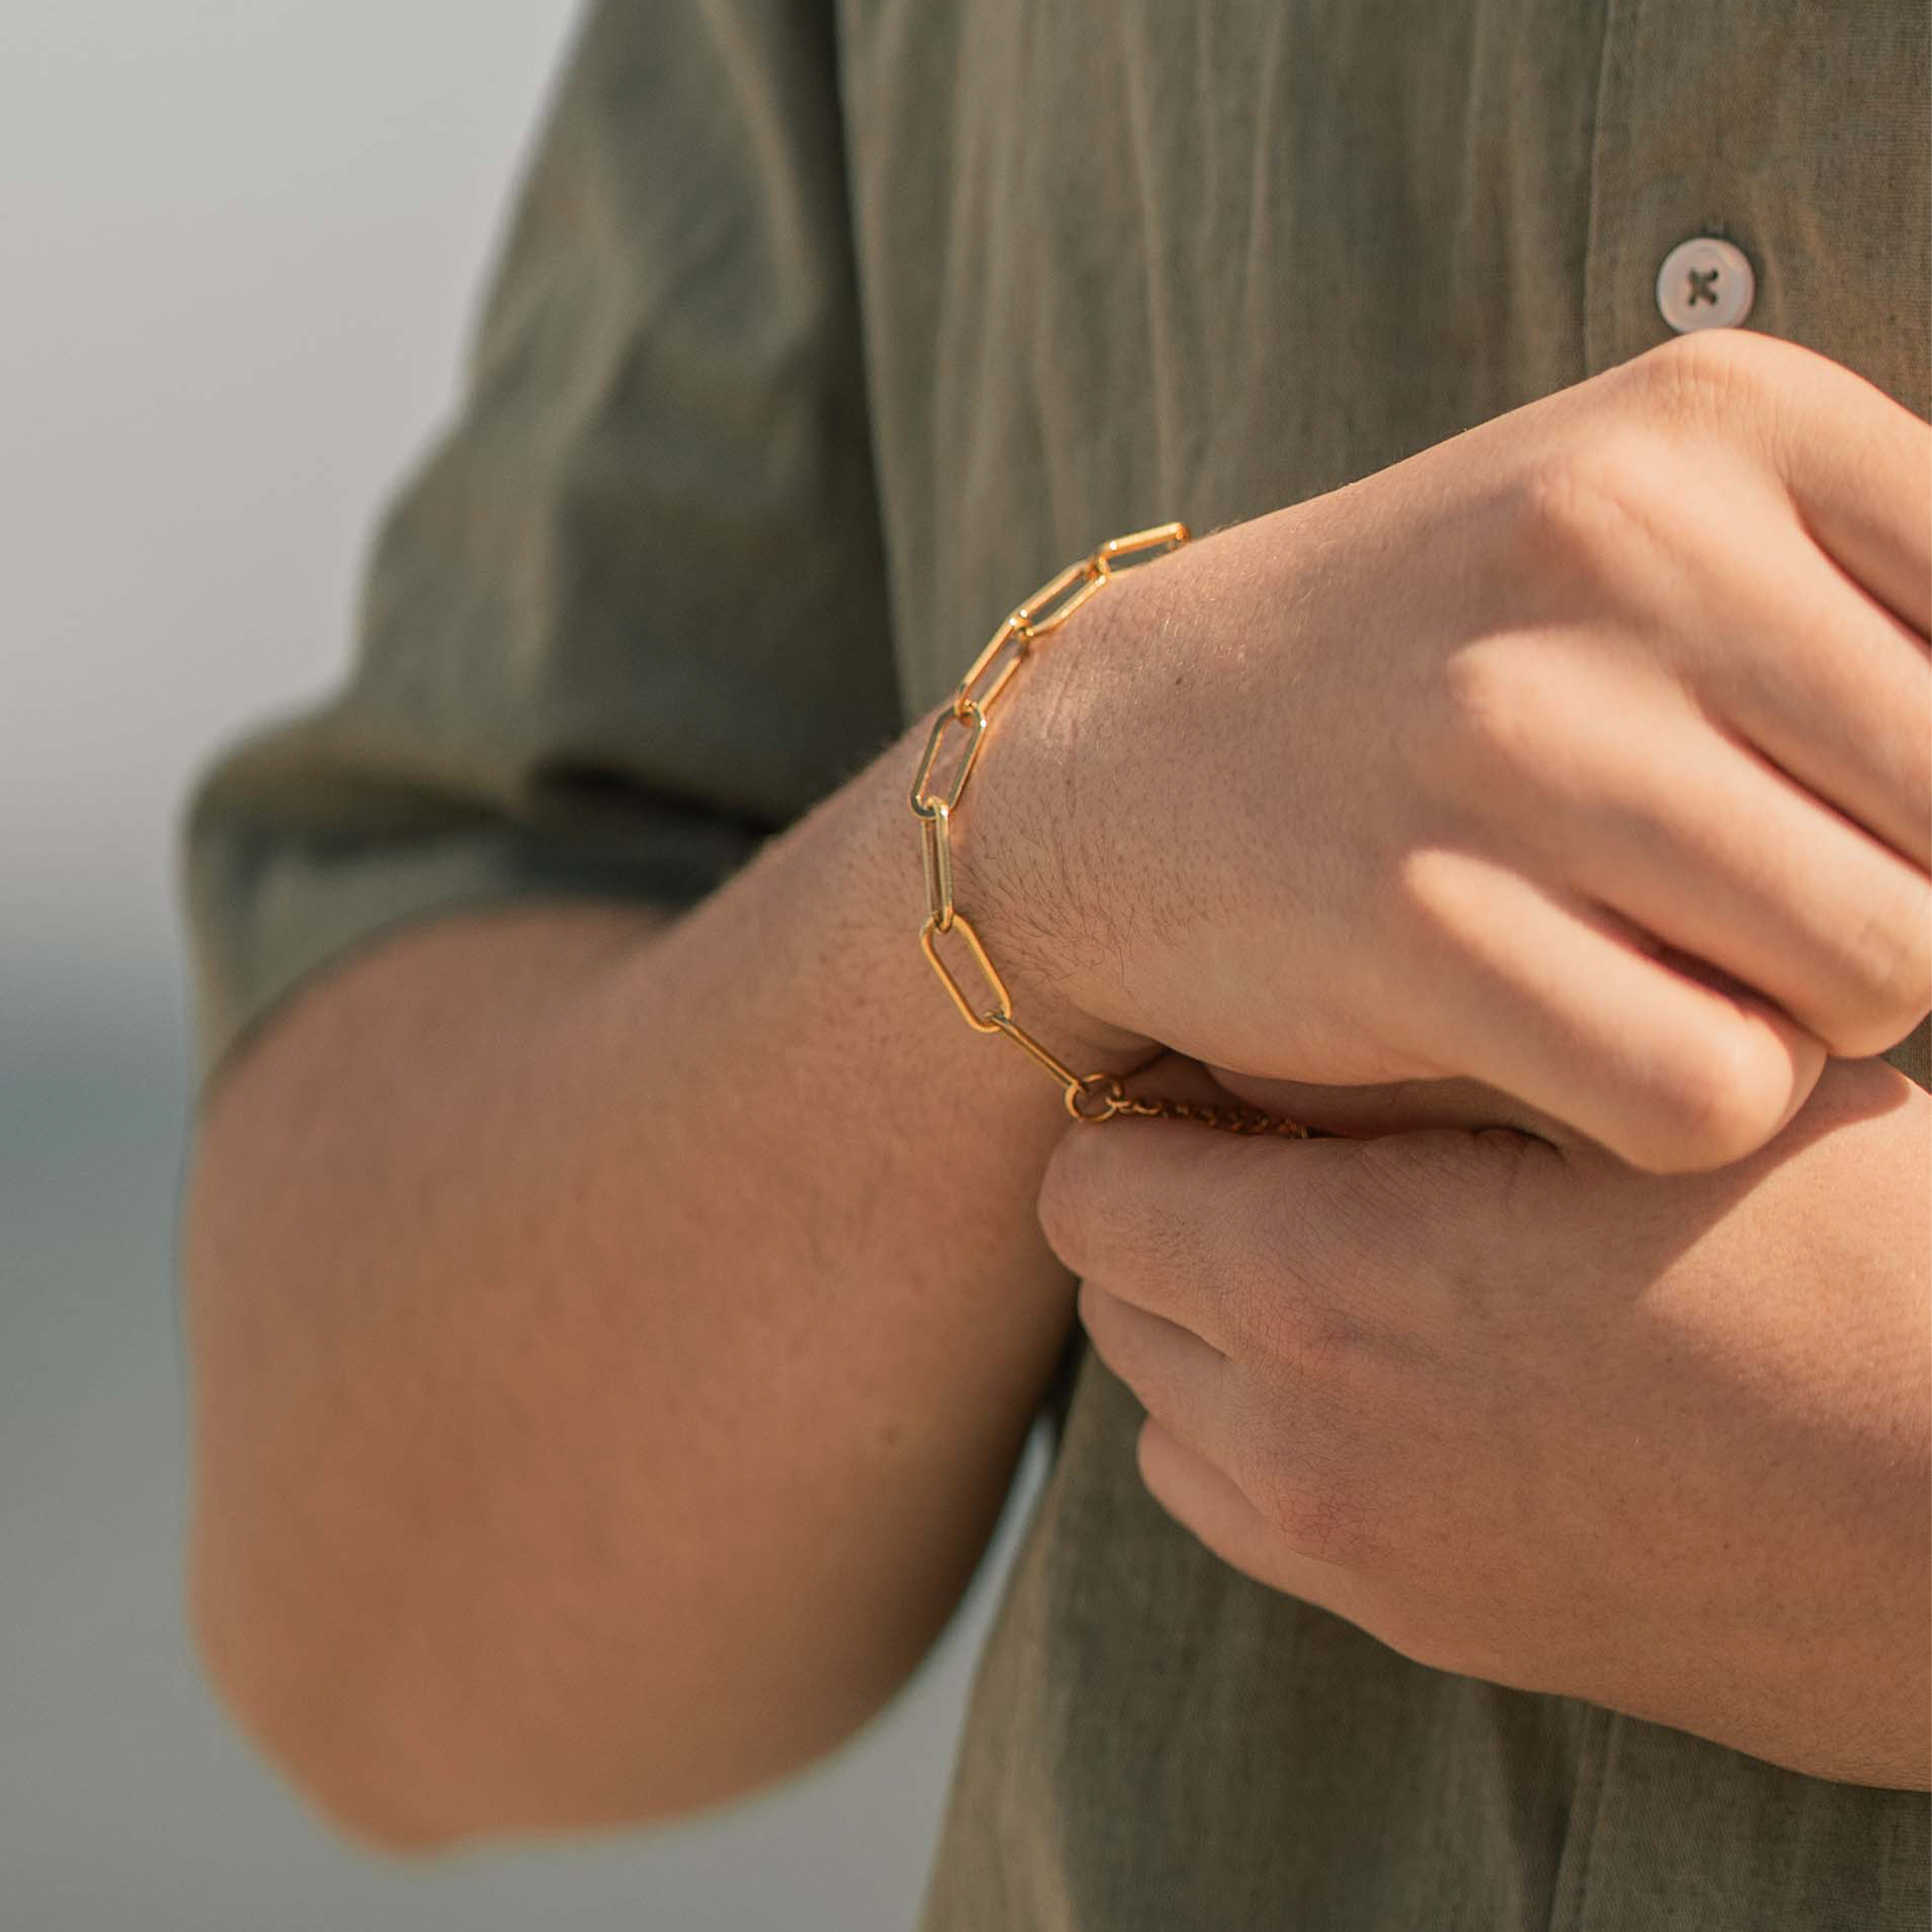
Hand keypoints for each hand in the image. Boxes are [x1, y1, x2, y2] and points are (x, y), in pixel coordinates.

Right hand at [978, 327, 1931, 1169]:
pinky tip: (1579, 1037)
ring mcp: (1507, 734)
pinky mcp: (1415, 921)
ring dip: (1803, 1013)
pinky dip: (1683, 1106)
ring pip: (1887, 975)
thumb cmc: (1427, 665)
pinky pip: (1715, 1095)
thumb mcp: (1641, 533)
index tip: (1834, 804)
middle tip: (1737, 901)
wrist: (1120, 758)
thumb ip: (1873, 610)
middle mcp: (1617, 544)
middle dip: (1894, 905)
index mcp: (1719, 416)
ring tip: (1662, 959)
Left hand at [1038, 1054, 1931, 1787]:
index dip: (1149, 1113)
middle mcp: (1302, 1442)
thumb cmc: (1850, 1264)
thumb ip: (1402, 1065)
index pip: (1086, 1185)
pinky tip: (1398, 1370)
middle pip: (1114, 1289)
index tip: (1238, 1078)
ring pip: (1166, 1407)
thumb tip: (1242, 1047)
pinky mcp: (1426, 1628)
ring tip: (1352, 1256)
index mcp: (1328, 1286)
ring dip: (1211, 1322)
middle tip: (1301, 1150)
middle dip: (1173, 1208)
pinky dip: (1265, 1432)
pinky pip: (1245, 1510)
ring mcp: (1356, 1558)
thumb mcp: (1624, 1099)